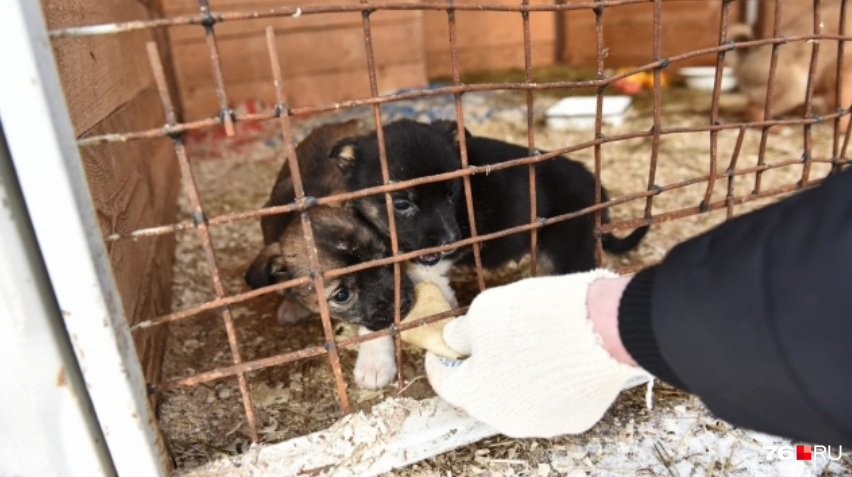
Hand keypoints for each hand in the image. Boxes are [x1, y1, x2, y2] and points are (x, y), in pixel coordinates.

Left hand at [425, 269, 650, 437]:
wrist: (603, 326)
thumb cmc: (536, 317)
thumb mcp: (484, 311)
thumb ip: (462, 332)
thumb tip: (455, 341)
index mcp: (475, 395)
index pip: (444, 381)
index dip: (441, 360)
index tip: (444, 347)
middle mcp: (507, 420)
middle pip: (483, 394)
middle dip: (481, 369)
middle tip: (489, 341)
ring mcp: (544, 424)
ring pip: (519, 400)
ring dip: (515, 377)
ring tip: (528, 346)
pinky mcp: (576, 419)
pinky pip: (552, 401)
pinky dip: (548, 384)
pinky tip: (556, 358)